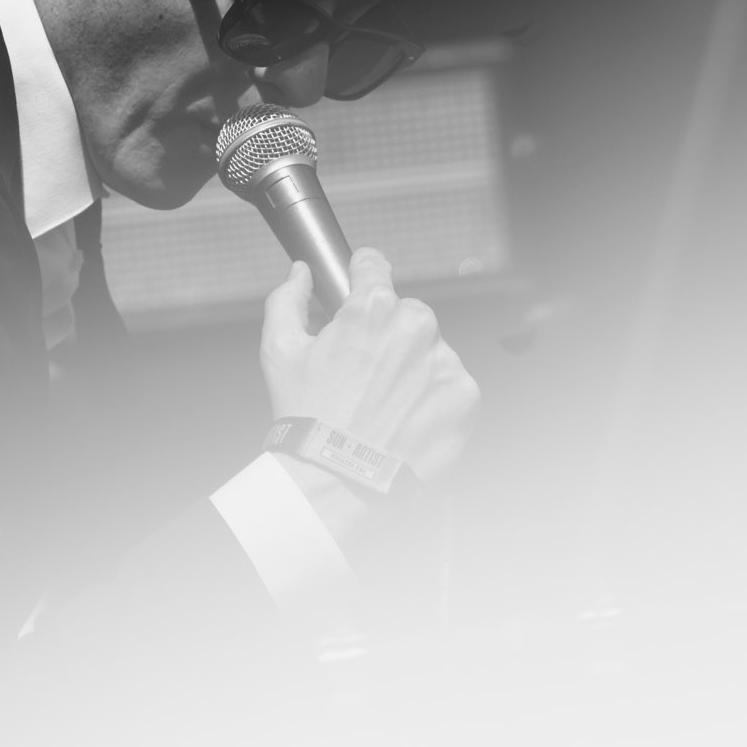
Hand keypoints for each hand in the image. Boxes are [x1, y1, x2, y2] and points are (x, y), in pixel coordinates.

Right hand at [259, 249, 478, 483]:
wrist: (340, 481)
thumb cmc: (306, 416)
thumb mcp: (280, 351)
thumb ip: (288, 298)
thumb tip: (300, 273)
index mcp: (373, 308)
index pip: (374, 265)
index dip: (360, 275)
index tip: (358, 289)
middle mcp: (417, 326)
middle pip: (404, 313)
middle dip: (386, 334)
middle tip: (362, 372)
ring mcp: (446, 361)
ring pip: (428, 349)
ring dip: (410, 366)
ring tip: (382, 403)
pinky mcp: (465, 395)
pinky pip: (448, 382)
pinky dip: (431, 396)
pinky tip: (403, 418)